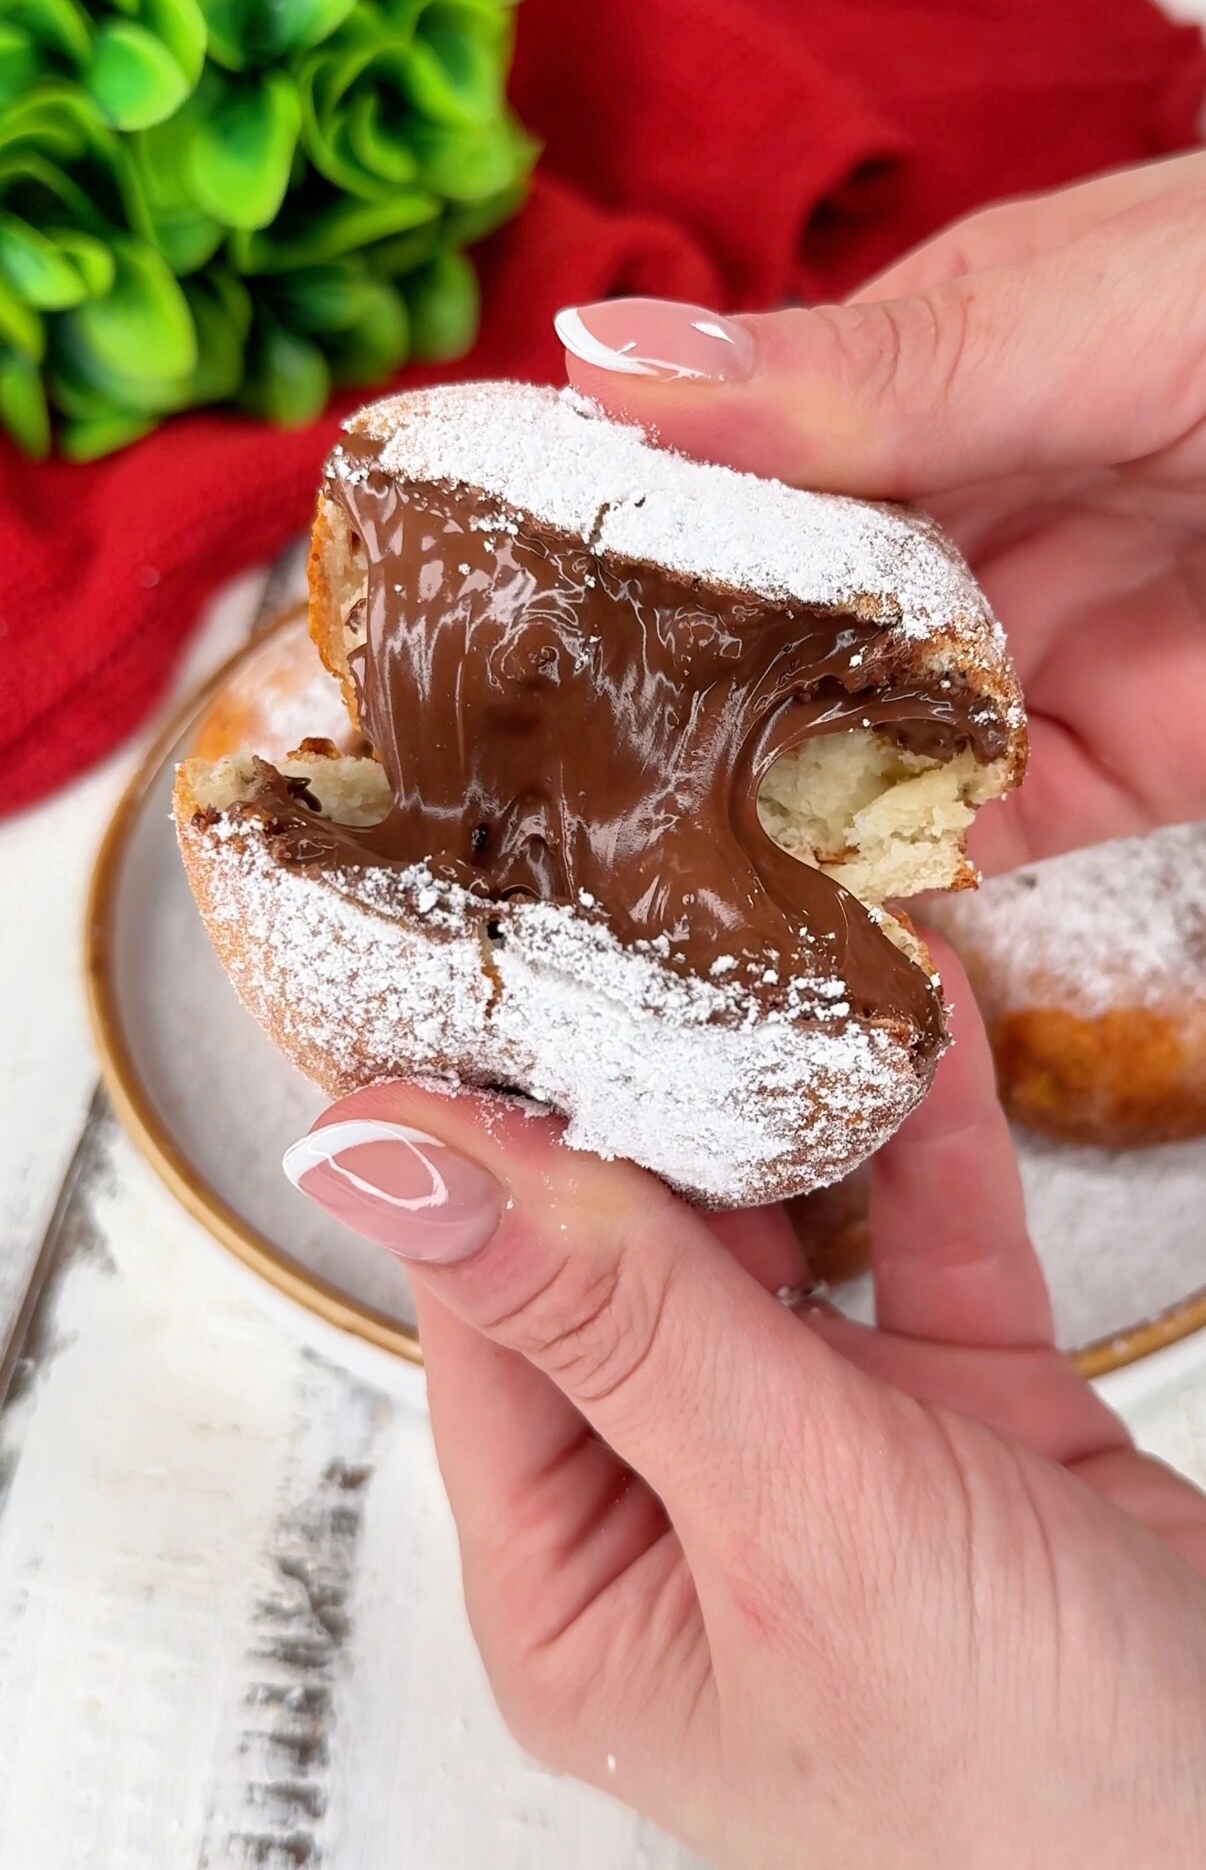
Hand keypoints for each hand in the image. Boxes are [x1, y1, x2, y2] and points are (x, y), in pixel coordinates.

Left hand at [284, 950, 1205, 1869]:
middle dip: (644, 1104)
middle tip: (638, 936)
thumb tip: (383, 1169)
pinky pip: (923, 1244)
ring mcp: (828, 1462)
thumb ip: (612, 1322)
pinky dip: (927, 1139)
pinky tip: (921, 1022)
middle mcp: (688, 1515)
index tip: (482, 995)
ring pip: (777, 1240)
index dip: (481, 1157)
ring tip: (770, 955)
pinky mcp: (960, 1418)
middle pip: (623, 1264)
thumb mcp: (792, 1528)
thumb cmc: (1028, 1797)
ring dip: (787, 1105)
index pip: (490, 1326)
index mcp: (585, 1590)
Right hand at [556, 151, 1205, 873]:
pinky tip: (778, 940)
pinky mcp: (1083, 786)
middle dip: (637, 714)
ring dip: (733, 828)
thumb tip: (609, 359)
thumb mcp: (1084, 314)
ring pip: (826, 764)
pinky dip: (874, 906)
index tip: (455, 618)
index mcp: (900, 392)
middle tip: (497, 798)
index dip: (587, 546)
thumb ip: (868, 370)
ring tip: (592, 897)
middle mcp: (930, 537)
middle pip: (746, 642)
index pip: (703, 478)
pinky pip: (951, 861)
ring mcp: (1000, 670)